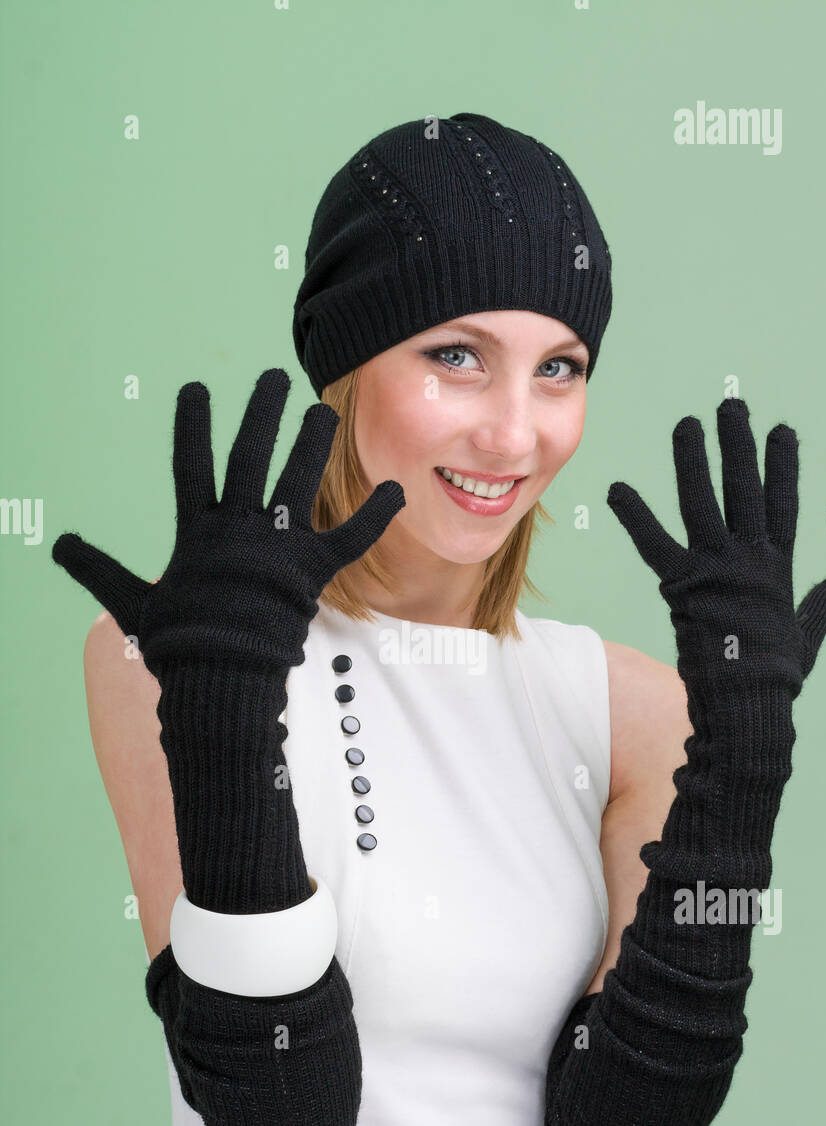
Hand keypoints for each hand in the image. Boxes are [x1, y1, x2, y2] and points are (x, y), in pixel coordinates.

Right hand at [52, 368, 405, 678]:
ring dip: (312, 443)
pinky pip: (348, 537)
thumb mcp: (131, 604)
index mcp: (197, 532)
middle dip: (262, 413)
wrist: (221, 679)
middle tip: (275, 377)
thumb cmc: (178, 644)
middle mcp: (239, 528)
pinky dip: (374, 515)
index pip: (192, 464)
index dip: (195, 425)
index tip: (196, 388)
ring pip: (298, 480)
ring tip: (324, 411)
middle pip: (251, 456)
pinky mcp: (311, 570)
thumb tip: (60, 547)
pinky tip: (397, 490)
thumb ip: (101, 571)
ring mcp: (277, 546)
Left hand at [607, 397, 825, 700]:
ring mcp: (716, 567)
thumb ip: (821, 605)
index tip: (781, 430)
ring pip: (701, 501)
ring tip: (686, 424)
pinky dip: (635, 516)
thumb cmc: (776, 674)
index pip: (782, 502)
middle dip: (737, 445)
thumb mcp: (807, 633)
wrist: (748, 701)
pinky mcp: (683, 584)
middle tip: (730, 406)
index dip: (781, 465)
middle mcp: (749, 557)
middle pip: (742, 488)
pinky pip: (654, 543)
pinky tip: (616, 490)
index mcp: (779, 564)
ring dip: (692, 460)